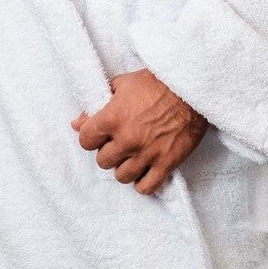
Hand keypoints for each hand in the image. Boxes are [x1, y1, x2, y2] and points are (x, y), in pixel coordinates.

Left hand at [70, 69, 208, 194]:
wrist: (190, 87)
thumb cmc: (156, 82)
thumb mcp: (122, 84)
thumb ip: (98, 104)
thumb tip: (77, 122)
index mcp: (113, 118)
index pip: (85, 140)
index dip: (90, 137)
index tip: (99, 135)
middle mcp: (127, 139)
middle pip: (102, 161)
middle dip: (108, 152)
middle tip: (118, 143)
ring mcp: (146, 153)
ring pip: (122, 176)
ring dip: (124, 167)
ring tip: (132, 156)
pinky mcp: (166, 163)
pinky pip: (146, 187)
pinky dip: (142, 183)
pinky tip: (144, 171)